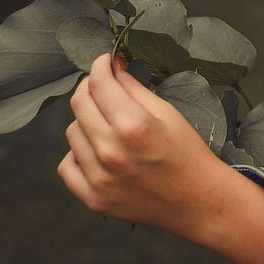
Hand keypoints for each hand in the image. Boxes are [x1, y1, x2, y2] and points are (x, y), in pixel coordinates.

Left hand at [58, 53, 229, 237]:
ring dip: (85, 121)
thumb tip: (112, 68)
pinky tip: (96, 151)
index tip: (103, 63)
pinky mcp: (94, 199)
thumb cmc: (187, 154)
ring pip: (72, 133)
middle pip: (79, 105)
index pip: (99, 84)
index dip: (99, 66)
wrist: (196, 200)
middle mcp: (110, 152)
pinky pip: (67, 166)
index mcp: (132, 126)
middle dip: (89, 88)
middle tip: (102, 87)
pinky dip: (78, 154)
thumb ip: (133, 89)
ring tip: (106, 124)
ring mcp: (99, 178)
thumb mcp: (167, 113)